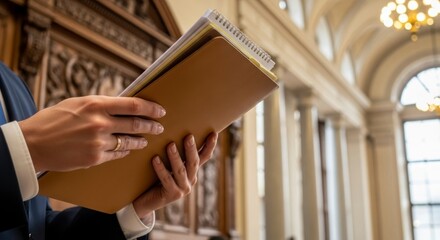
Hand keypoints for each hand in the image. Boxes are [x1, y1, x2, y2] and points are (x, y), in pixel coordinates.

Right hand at [19, 95, 165, 171]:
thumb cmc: (54, 119)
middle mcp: (100, 123)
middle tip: (160, 127)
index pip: (133, 105)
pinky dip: (124, 152)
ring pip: (128, 142)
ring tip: (145, 140)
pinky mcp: (94, 158)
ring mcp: (98, 142)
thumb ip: (101, 105)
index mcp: (96, 104)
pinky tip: (127, 150)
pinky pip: (117, 155)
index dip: (151, 108)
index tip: (161, 111)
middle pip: (136, 124)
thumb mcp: (78, 103)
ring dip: (139, 141)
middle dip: (151, 126)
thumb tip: (123, 106)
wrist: (33, 143)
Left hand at [132, 132, 217, 217]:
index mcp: (192, 171)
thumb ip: (175, 154)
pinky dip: (161, 168)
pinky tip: (155, 159)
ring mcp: (183, 189)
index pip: (204, 157)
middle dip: (191, 149)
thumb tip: (172, 130)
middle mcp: (191, 180)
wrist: (147, 202)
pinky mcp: (172, 195)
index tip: (214, 133)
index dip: (210, 146)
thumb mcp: (169, 166)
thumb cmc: (156, 179)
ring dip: (175, 157)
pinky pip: (166, 179)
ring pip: (180, 170)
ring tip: (170, 145)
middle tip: (188, 136)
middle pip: (194, 162)